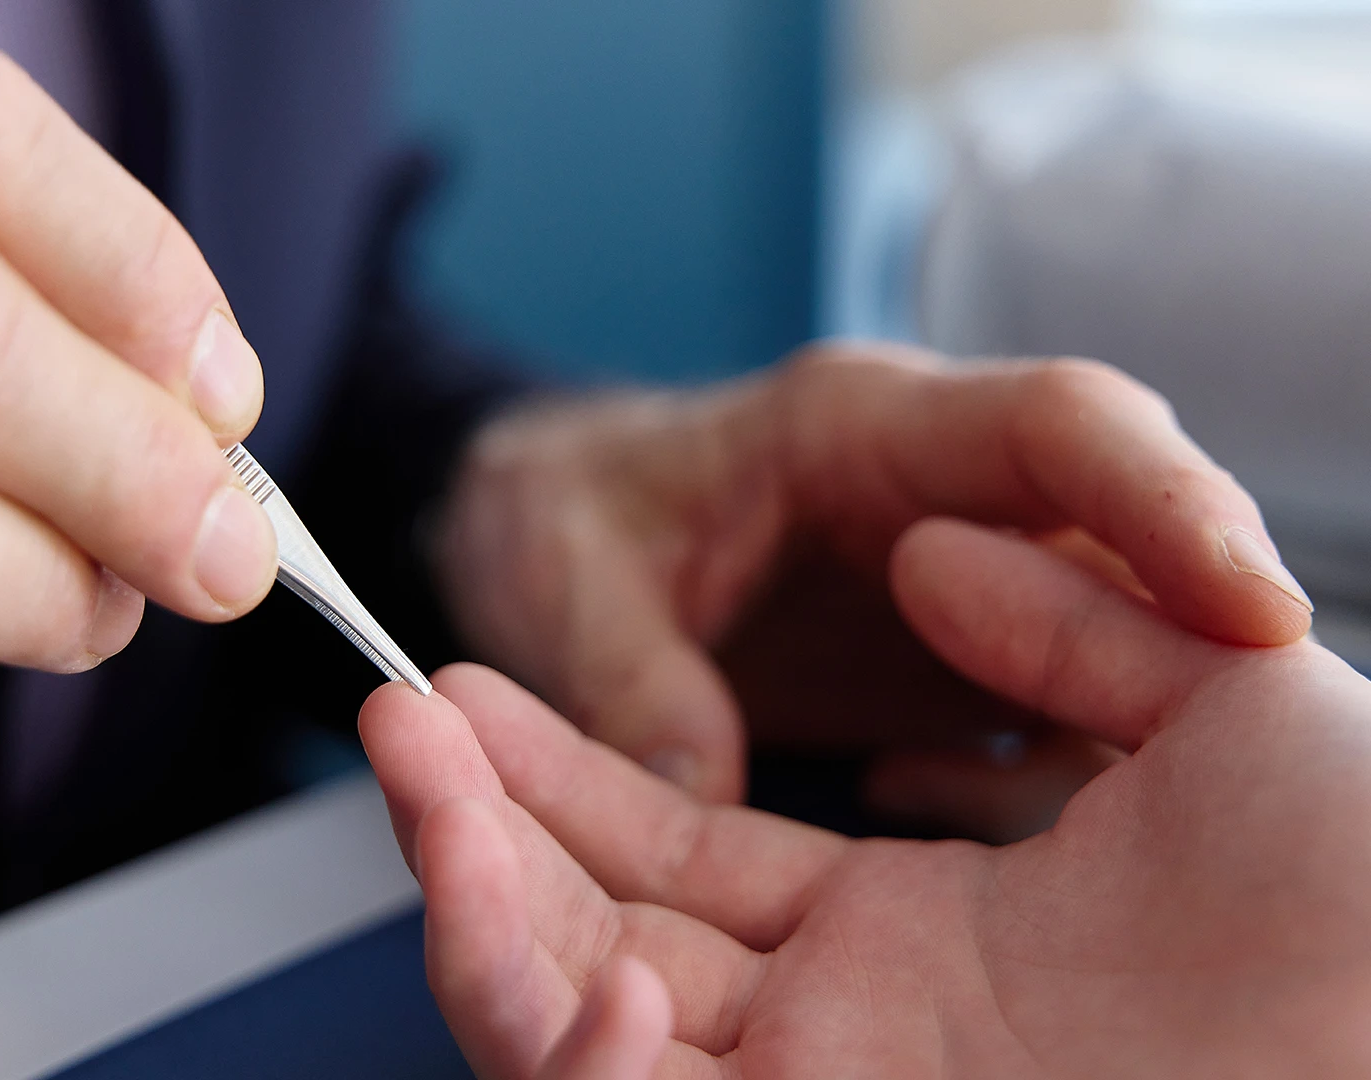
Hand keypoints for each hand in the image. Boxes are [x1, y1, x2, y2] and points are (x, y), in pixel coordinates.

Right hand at [364, 519, 1370, 1077]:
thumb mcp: (1229, 719)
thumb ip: (1070, 627)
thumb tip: (940, 554)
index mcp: (913, 945)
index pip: (681, 856)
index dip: (564, 778)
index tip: (470, 694)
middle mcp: (851, 1037)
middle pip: (599, 934)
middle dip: (480, 823)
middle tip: (398, 719)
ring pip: (583, 1024)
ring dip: (476, 902)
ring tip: (413, 769)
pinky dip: (574, 1054)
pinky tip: (576, 952)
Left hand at [433, 343, 1314, 827]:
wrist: (546, 534)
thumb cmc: (554, 517)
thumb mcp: (561, 575)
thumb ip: (625, 672)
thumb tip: (698, 790)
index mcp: (856, 426)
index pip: (1055, 424)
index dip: (1165, 497)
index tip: (1255, 604)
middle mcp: (939, 490)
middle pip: (1125, 531)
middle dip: (1192, 623)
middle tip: (1240, 733)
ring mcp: (962, 576)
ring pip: (1114, 632)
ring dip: (1122, 720)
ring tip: (1069, 810)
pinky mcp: (950, 659)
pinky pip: (1046, 714)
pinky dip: (1022, 774)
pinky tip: (929, 804)